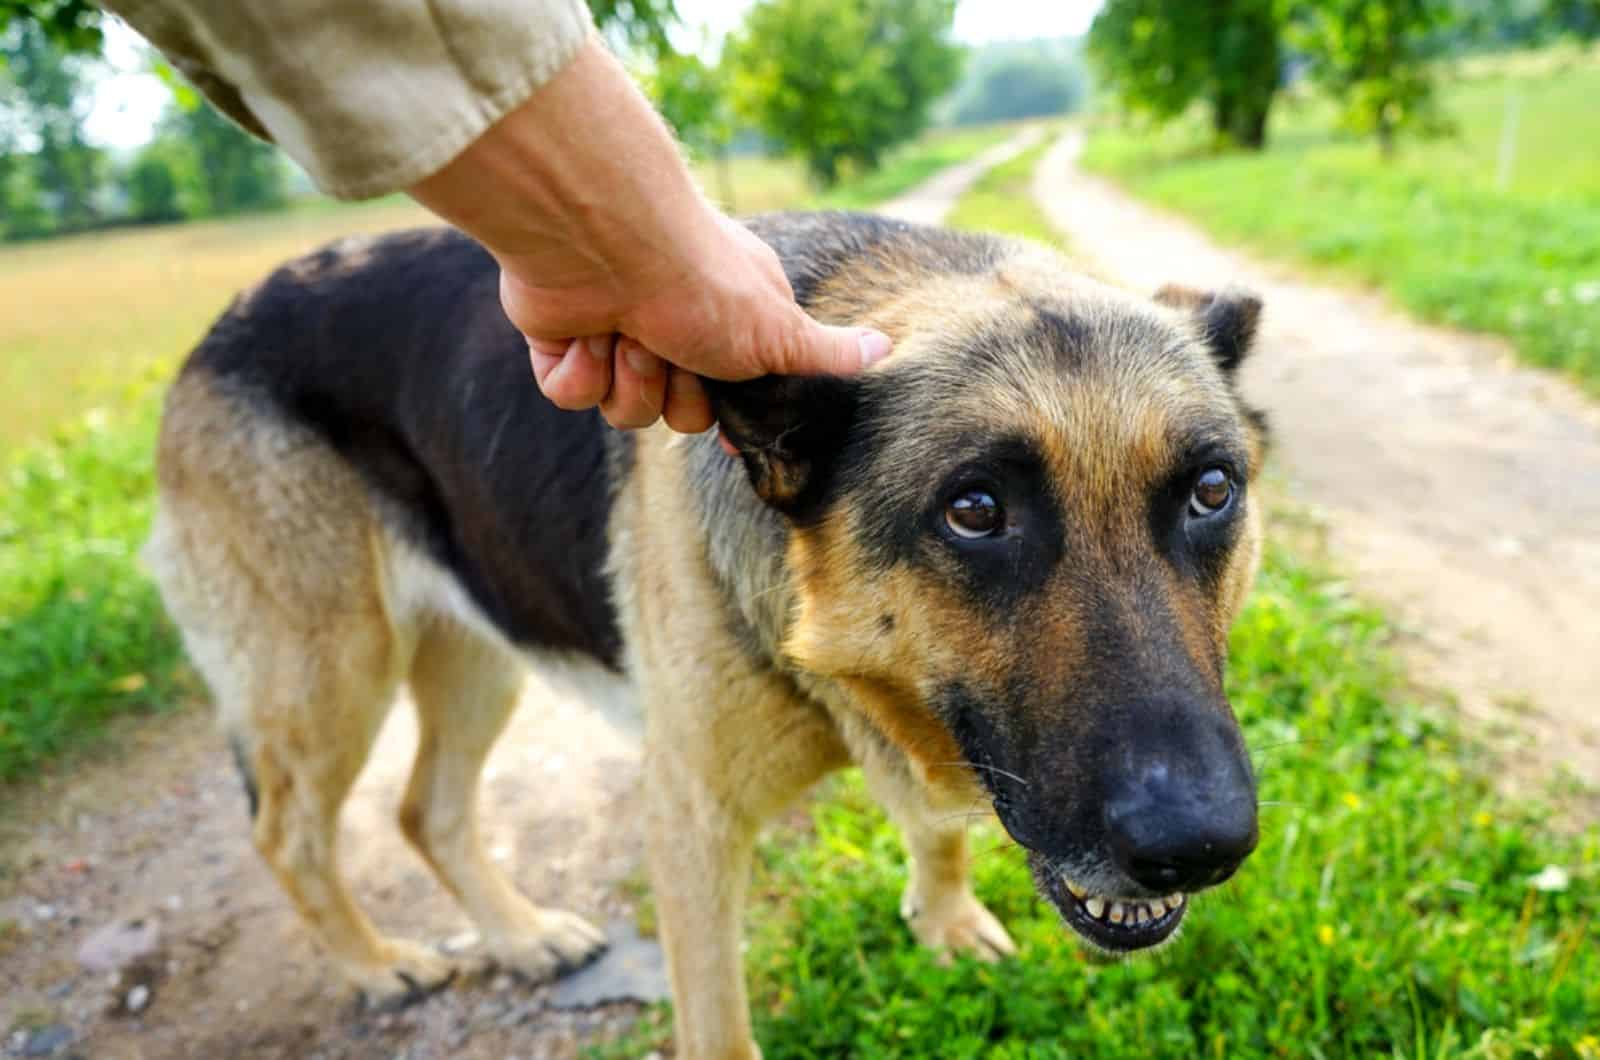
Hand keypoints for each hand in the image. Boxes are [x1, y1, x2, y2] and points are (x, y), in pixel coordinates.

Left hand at [410, 36, 890, 432]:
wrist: (607, 241)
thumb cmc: (702, 283)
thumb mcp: (780, 329)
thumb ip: (826, 352)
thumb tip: (882, 348)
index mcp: (726, 323)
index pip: (733, 399)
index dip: (730, 421)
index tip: (731, 438)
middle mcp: (673, 328)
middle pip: (681, 416)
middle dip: (678, 394)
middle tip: (677, 347)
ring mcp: (616, 335)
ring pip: (624, 412)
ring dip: (632, 379)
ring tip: (630, 333)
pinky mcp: (562, 342)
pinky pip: (569, 395)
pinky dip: (579, 372)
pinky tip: (588, 333)